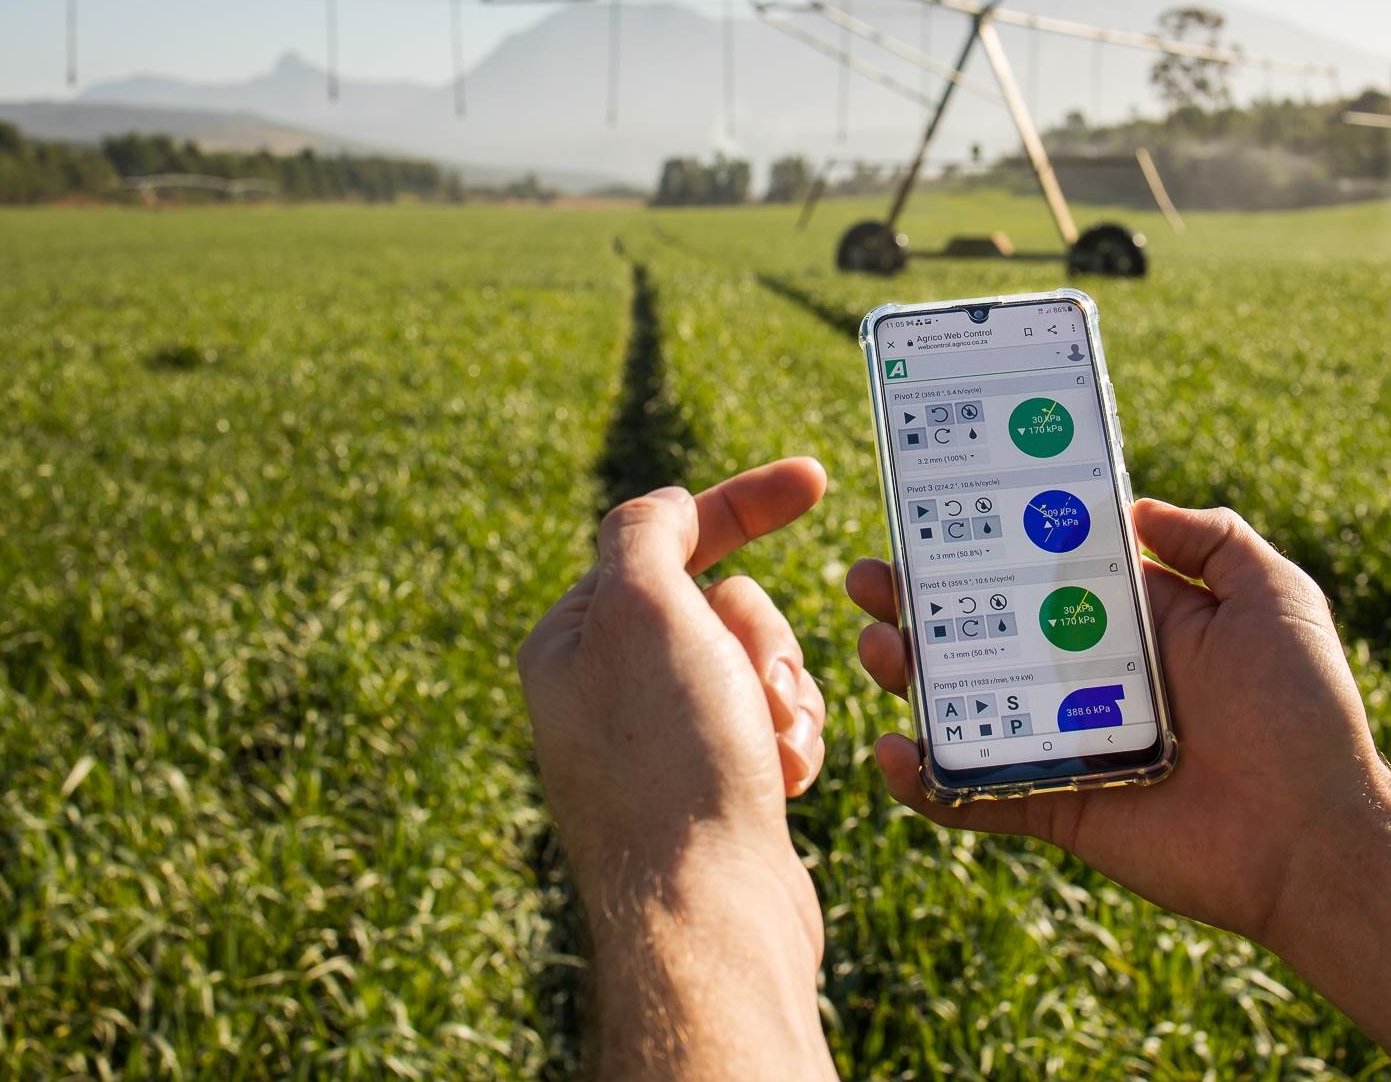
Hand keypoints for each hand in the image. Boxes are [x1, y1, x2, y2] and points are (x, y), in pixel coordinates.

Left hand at [519, 458, 835, 1080]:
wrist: (710, 912)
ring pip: (759, 664)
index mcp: (574, 641)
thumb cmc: (673, 760)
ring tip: (770, 748)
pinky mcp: (712, 789)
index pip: (664, 538)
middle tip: (753, 689)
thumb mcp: (642, 610)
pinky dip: (790, 743)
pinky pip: (774, 726)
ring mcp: (662, 743)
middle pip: (725, 604)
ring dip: (783, 694)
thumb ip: (647, 532)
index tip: (816, 477)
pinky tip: (782, 783)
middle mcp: (609, 690)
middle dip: (762, 637)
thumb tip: (666, 508)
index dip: (743, 502)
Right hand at [848, 498, 1380, 939]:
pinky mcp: (1056, 808)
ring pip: (966, 703)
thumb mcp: (1274, 596)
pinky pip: (976, 794)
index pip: (1041, 570)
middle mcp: (1089, 676)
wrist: (1319, 838)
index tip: (931, 509)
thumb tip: (1135, 506)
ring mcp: (1066, 743)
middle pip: (984, 630)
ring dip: (909, 676)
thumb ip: (1214, 539)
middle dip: (920, 602)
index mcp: (1133, 622)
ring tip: (873, 645)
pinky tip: (891, 752)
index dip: (988, 541)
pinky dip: (925, 781)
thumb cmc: (1305, 711)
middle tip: (868, 577)